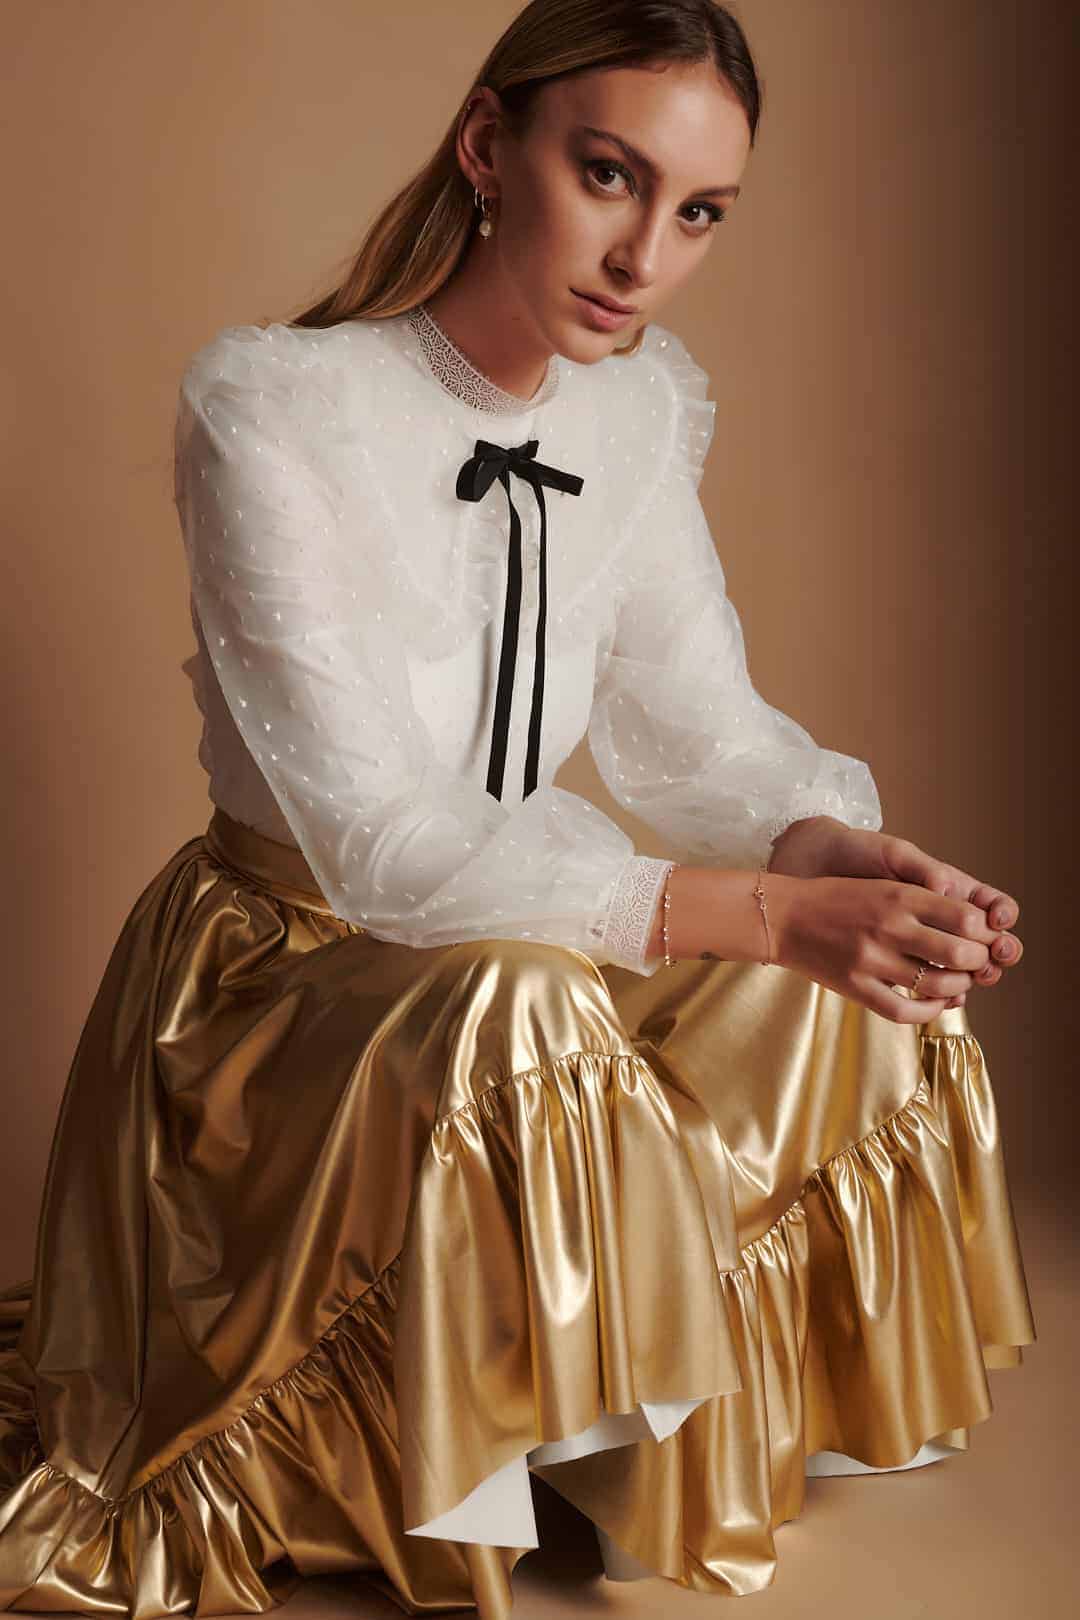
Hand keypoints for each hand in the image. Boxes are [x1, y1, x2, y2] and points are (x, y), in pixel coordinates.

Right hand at [768, 818, 1022, 1007]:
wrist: (783, 917)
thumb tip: (972, 928)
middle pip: (959, 953)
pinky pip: (904, 1010)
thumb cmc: (836, 899)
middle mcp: (889, 926)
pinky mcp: (856, 987)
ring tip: (959, 981)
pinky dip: (928, 1011)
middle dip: (978, 961)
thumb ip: (923, 902)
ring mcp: (871, 959)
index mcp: (899, 895)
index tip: (985, 937)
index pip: (966, 918)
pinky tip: (934, 1003)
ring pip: (937, 985)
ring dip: (958, 986)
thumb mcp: (882, 885)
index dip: (986, 932)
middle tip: (977, 962)